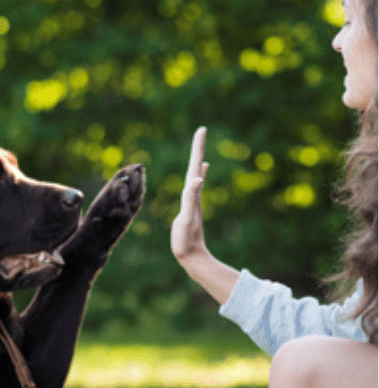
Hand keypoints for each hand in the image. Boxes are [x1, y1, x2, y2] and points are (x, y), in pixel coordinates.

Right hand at [171, 126, 209, 263]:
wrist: (193, 257)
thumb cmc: (186, 240)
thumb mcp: (187, 218)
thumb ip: (192, 198)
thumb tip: (199, 177)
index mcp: (192, 194)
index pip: (195, 166)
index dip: (198, 148)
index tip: (202, 130)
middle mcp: (194, 195)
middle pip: (196, 167)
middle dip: (198, 149)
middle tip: (201, 132)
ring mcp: (193, 202)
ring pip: (195, 176)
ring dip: (197, 162)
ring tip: (200, 152)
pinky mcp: (190, 209)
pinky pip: (194, 188)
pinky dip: (197, 178)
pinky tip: (200, 176)